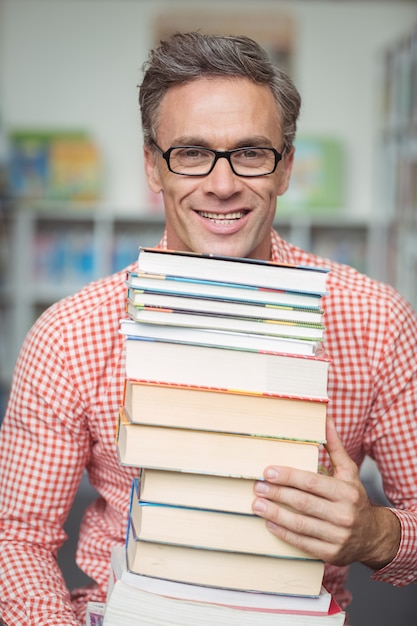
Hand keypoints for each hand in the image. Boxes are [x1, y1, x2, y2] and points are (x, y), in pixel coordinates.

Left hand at [252, 415, 400, 568]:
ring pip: (301, 524)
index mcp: (346, 492)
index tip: (268, 471)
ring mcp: (338, 536)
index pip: (312, 482)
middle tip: (257, 487)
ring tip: (257, 505)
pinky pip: (303, 543)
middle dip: (277, 494)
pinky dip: (284, 533)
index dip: (288, 477)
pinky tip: (270, 524)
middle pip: (304, 503)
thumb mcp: (348, 471)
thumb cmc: (354, 497)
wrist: (374, 535)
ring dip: (275, 514)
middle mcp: (344, 515)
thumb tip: (325, 417)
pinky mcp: (331, 554)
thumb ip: (333, 445)